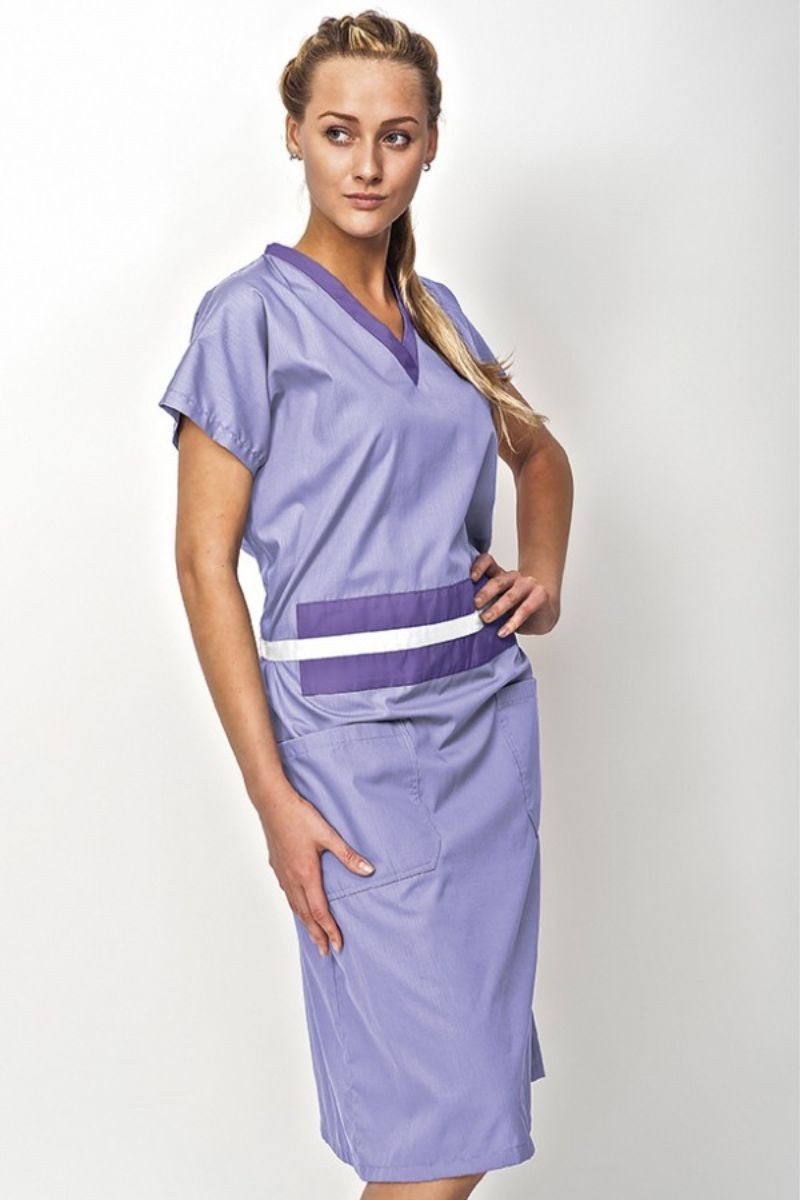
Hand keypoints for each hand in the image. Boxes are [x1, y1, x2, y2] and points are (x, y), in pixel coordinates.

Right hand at [258, 782, 375, 955]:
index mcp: (306, 874)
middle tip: (325, 951)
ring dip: (305, 923)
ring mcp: (282, 873)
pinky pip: (287, 894)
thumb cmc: (299, 816)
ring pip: (294, 906)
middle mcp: (292, 879)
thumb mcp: (328, 835)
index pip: (319, 911)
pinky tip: (297, 905)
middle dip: (316, 935)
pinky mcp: (277, 865)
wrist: (272, 803)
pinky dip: (295, 907)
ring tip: (313, 936)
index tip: (337, 945)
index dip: (329, 930)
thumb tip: (369, 871)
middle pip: (305, 915)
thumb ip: (348, 856)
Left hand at [470, 553, 559, 635]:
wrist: (544, 613)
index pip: (488, 562)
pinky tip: (503, 632)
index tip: (471, 578)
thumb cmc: (516, 607)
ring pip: (511, 595)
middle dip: (485, 593)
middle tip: (474, 604)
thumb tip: (460, 614)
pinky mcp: (540, 595)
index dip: (479, 566)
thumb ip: (484, 602)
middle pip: (498, 581)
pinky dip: (513, 622)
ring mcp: (528, 584)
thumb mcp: (497, 602)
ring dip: (497, 608)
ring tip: (486, 619)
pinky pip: (525, 609)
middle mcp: (513, 577)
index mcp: (500, 575)